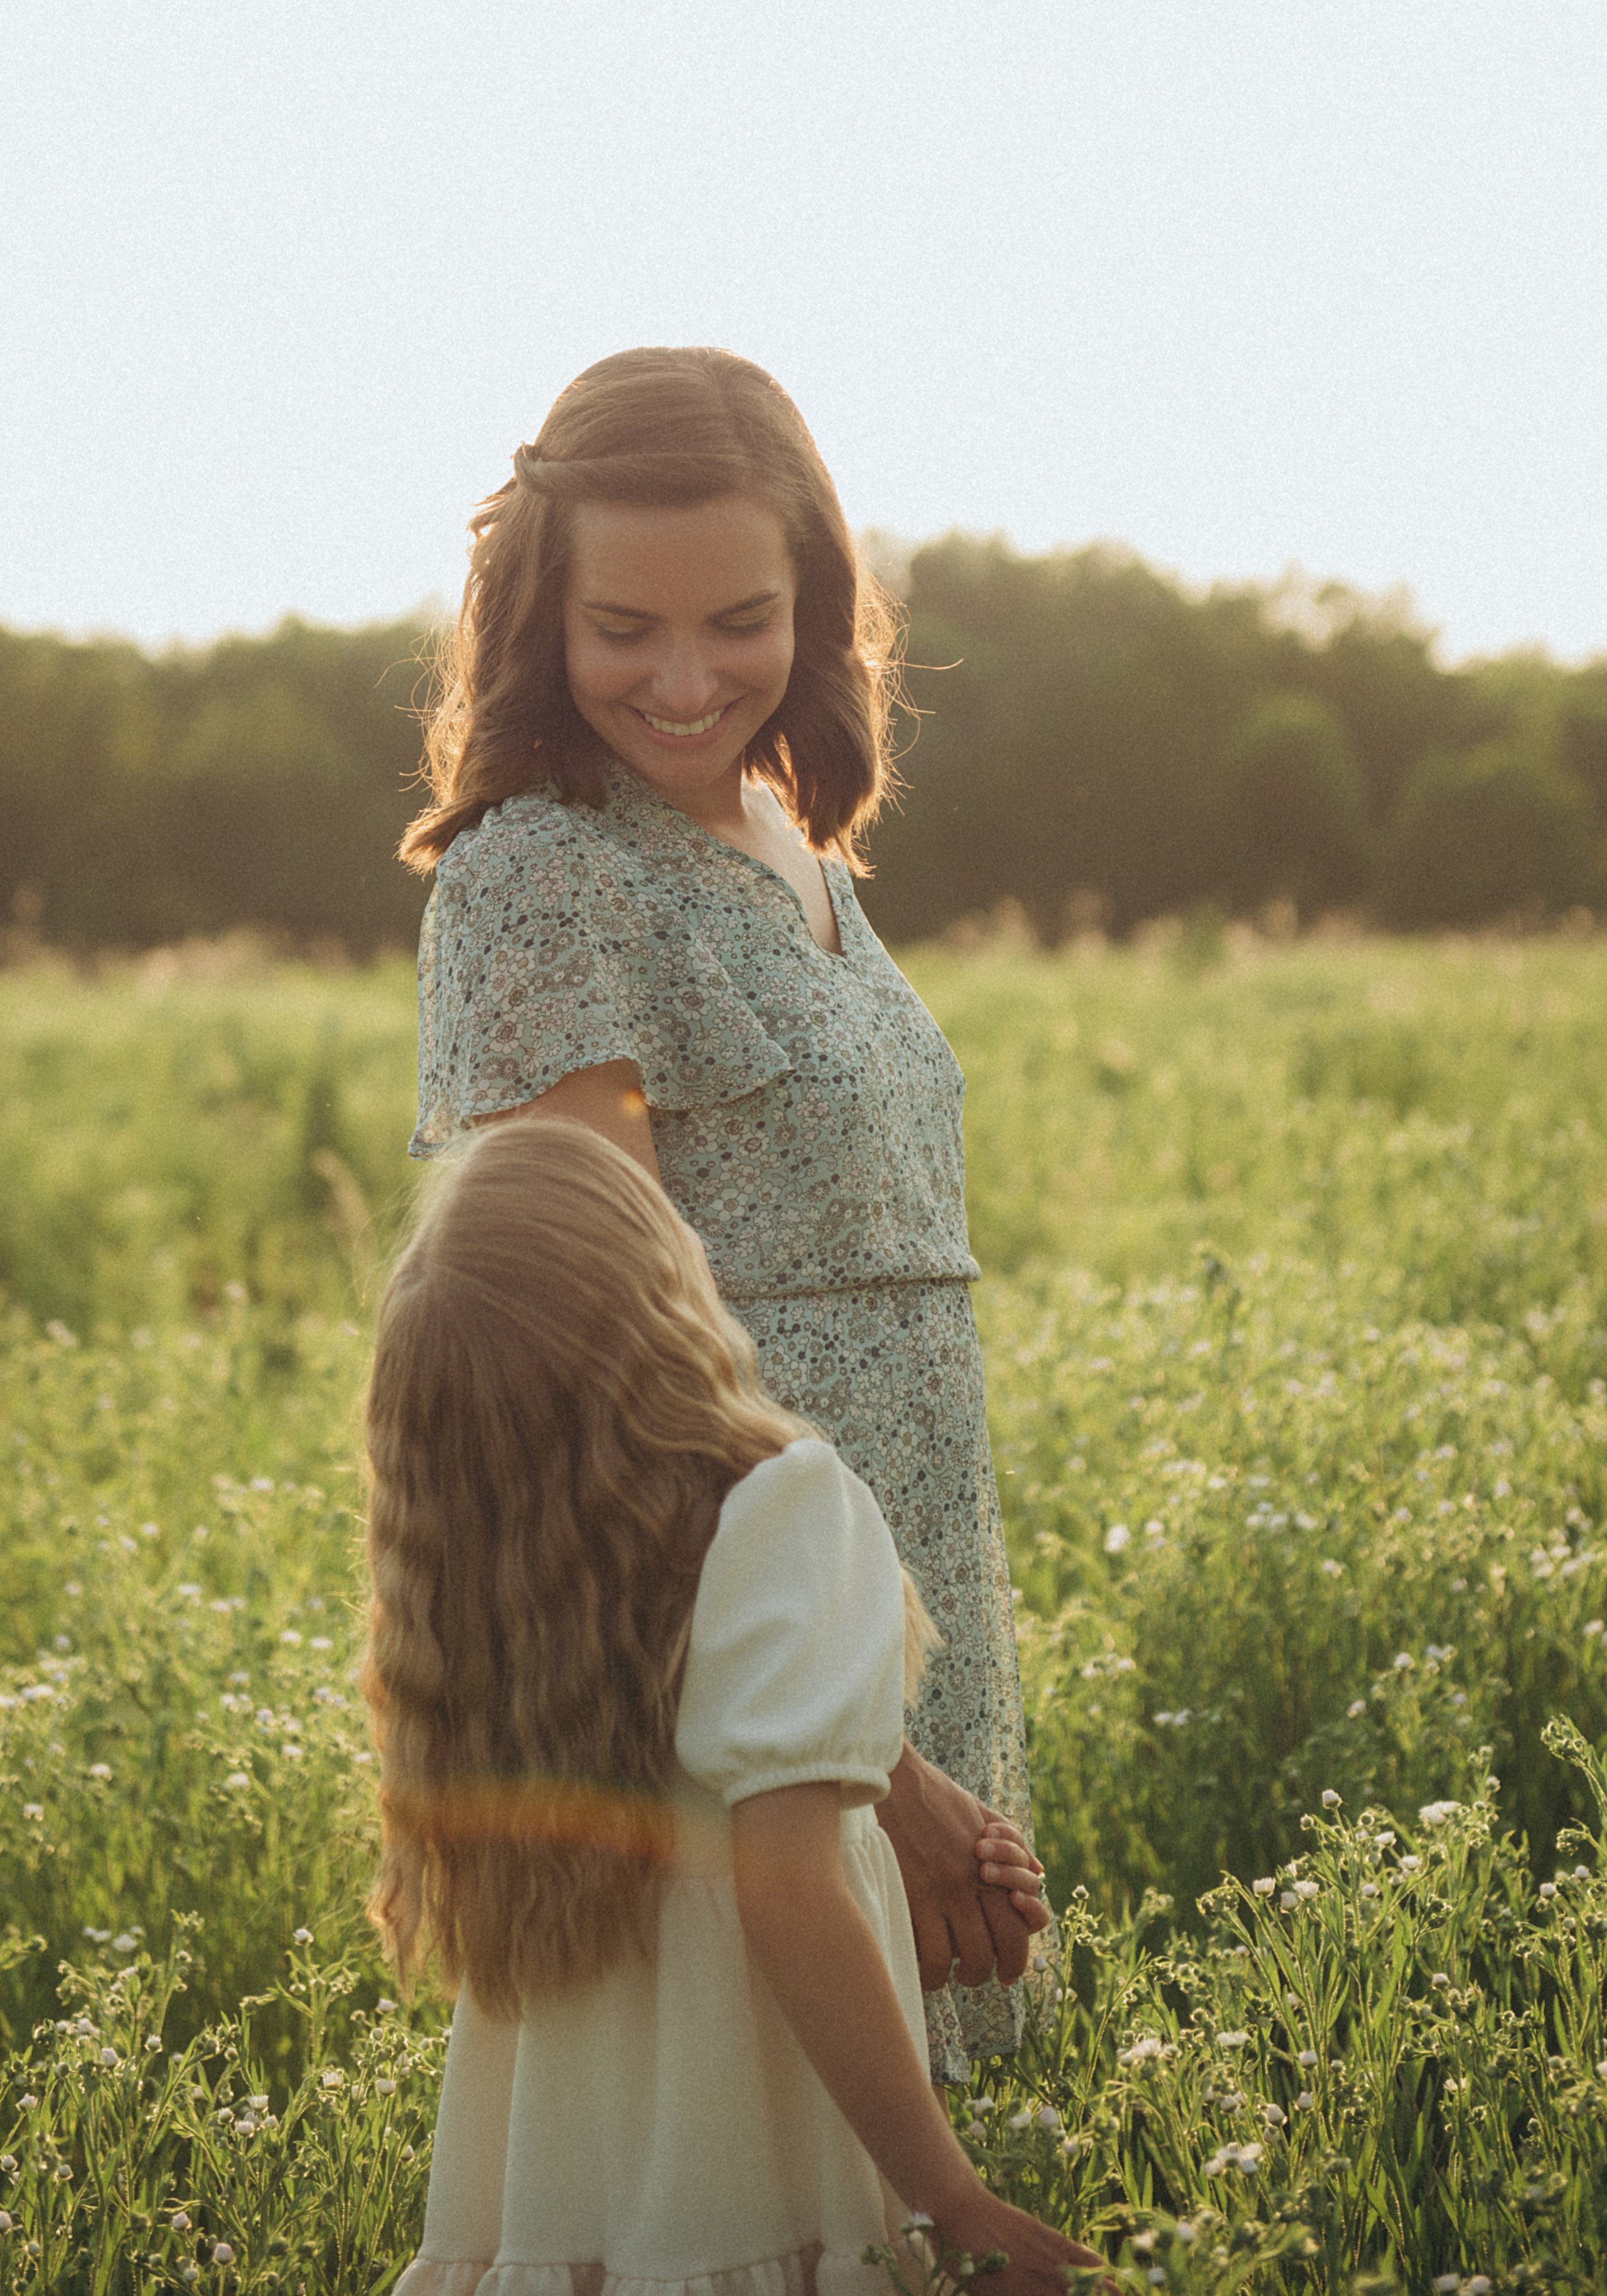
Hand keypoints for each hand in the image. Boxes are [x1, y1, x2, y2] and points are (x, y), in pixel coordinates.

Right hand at [877, 1742, 1040, 1989]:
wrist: (896, 1778)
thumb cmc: (939, 1796)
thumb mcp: (985, 1815)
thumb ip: (1016, 1846)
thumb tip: (1039, 1873)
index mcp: (993, 1870)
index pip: (1018, 1931)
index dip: (1016, 1962)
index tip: (1006, 1973)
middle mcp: (971, 1885)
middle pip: (992, 1951)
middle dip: (986, 1975)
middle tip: (973, 1977)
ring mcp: (940, 1892)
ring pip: (958, 1958)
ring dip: (953, 1976)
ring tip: (942, 1976)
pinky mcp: (910, 1894)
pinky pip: (924, 1951)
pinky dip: (925, 1968)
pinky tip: (918, 1965)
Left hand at [927, 2186, 1107, 2295]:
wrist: (956, 2205)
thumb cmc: (957, 2252)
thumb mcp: (975, 2285)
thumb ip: (1002, 2295)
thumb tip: (1020, 2294)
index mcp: (1016, 2290)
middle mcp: (1034, 2272)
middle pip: (1074, 2294)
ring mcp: (1040, 2250)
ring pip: (1080, 2273)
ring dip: (1101, 2288)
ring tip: (1119, 2295)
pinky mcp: (1041, 2231)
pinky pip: (1071, 2249)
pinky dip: (1090, 2261)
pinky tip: (1104, 2268)